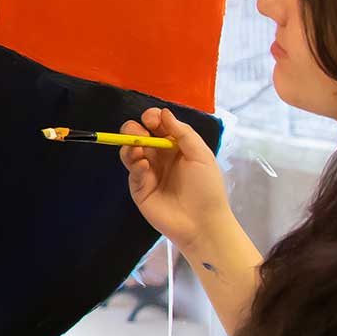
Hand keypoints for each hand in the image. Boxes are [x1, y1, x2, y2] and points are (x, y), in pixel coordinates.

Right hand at [119, 106, 232, 260]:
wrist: (202, 223)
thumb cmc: (207, 188)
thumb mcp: (201, 155)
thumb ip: (183, 132)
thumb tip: (164, 112)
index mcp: (176, 146)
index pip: (157, 125)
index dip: (151, 118)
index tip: (152, 119)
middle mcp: (159, 156)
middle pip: (138, 134)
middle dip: (134, 128)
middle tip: (140, 133)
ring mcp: (148, 171)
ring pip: (129, 149)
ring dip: (130, 144)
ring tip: (139, 149)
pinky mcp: (139, 187)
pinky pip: (131, 170)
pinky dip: (135, 164)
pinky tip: (145, 167)